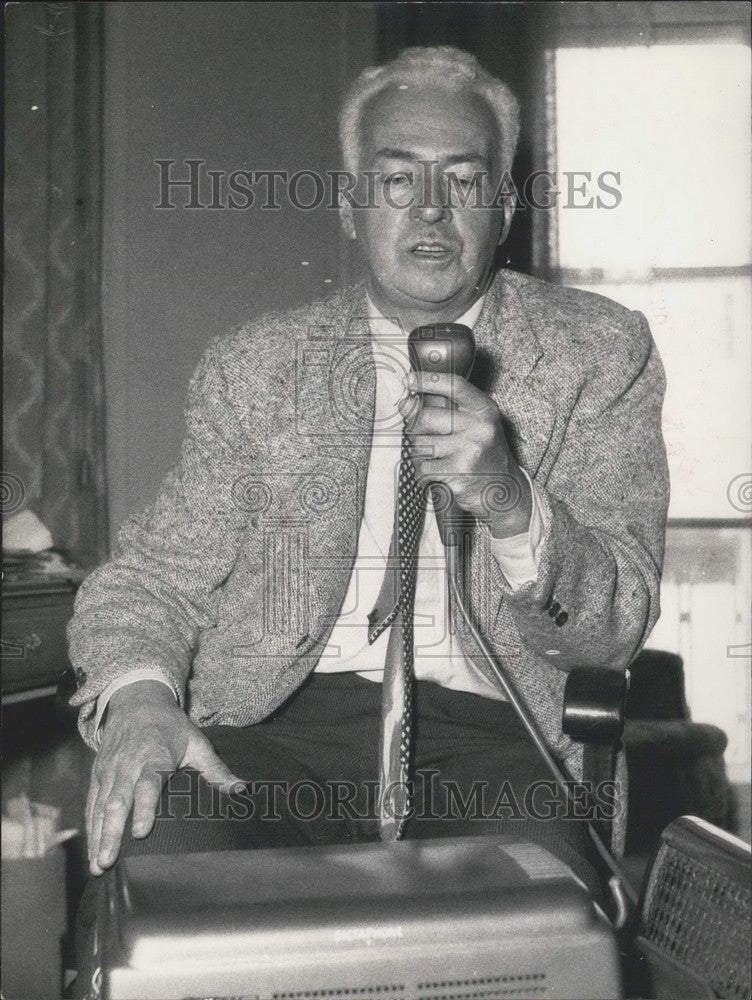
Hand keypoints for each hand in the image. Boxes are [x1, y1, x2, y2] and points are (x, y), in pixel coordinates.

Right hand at [86, 680, 241, 874]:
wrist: (137, 701)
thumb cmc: (170, 725)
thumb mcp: (196, 742)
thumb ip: (216, 769)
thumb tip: (240, 790)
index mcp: (154, 756)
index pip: (148, 785)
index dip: (144, 809)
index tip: (141, 833)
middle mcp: (128, 765)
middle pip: (117, 801)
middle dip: (111, 833)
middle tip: (107, 862)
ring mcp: (110, 770)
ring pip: (100, 806)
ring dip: (97, 837)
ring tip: (97, 866)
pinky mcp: (98, 774)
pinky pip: (91, 803)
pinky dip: (90, 827)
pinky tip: (92, 851)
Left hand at [398, 372, 531, 537]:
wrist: (503, 491)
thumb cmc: (483, 455)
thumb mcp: (472, 426)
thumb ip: (443, 412)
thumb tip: (405, 403)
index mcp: (484, 410)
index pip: (454, 385)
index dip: (427, 380)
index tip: (409, 380)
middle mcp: (479, 426)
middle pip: (426, 417)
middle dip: (417, 431)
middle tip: (427, 440)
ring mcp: (470, 448)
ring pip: (420, 444)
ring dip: (420, 455)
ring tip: (438, 460)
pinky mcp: (459, 471)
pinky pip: (423, 468)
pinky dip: (423, 474)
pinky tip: (438, 475)